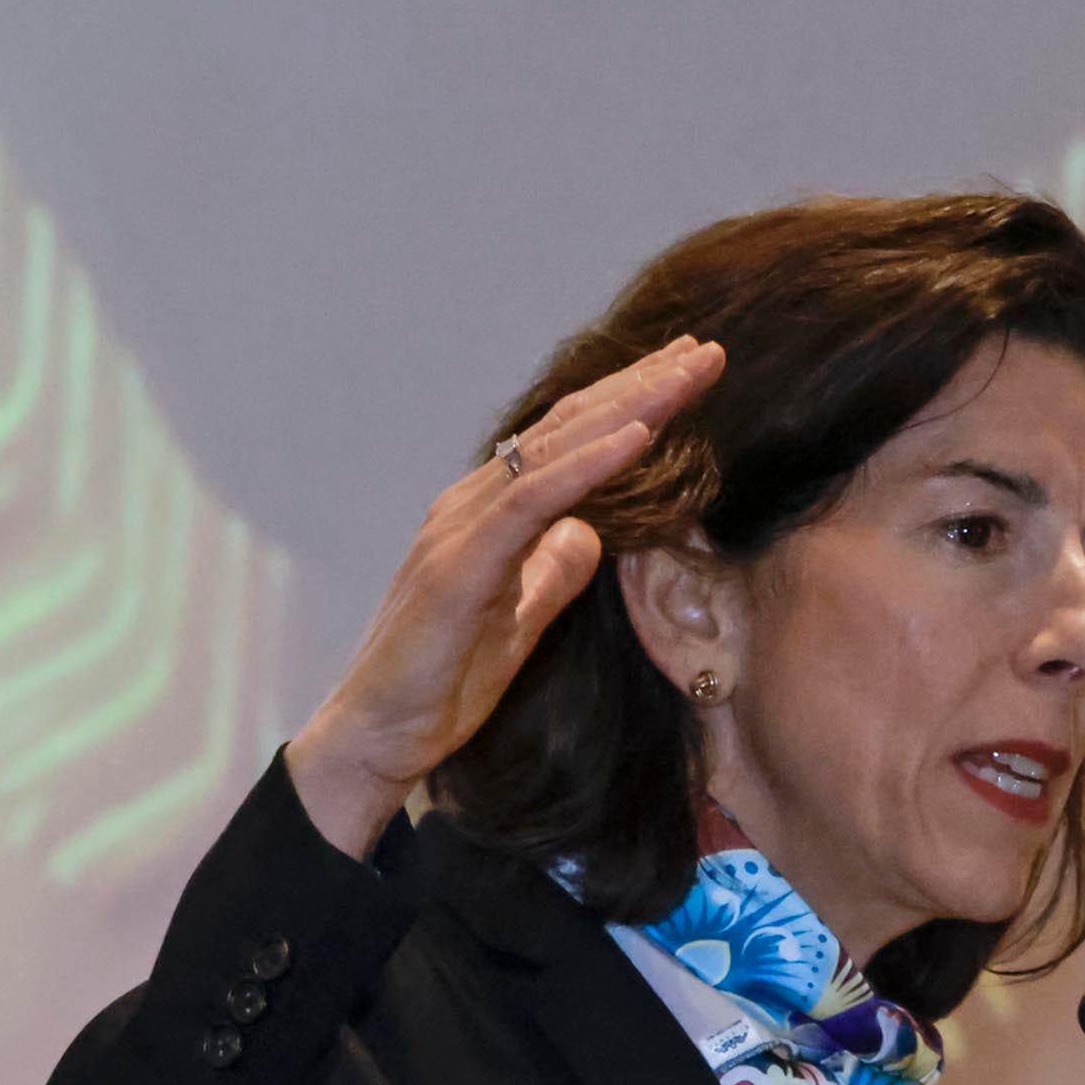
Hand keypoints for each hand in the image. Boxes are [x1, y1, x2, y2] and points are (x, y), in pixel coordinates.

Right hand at [284, 336, 727, 854]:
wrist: (380, 733)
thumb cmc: (443, 682)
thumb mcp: (521, 622)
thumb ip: (553, 573)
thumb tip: (593, 534)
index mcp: (489, 513)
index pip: (570, 442)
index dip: (631, 404)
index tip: (689, 374)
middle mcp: (472, 504)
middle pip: (570, 428)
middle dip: (641, 386)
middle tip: (704, 350)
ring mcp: (460, 527)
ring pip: (556, 450)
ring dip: (628, 408)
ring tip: (686, 374)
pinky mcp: (458, 564)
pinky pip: (532, 502)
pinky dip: (587, 465)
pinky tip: (636, 437)